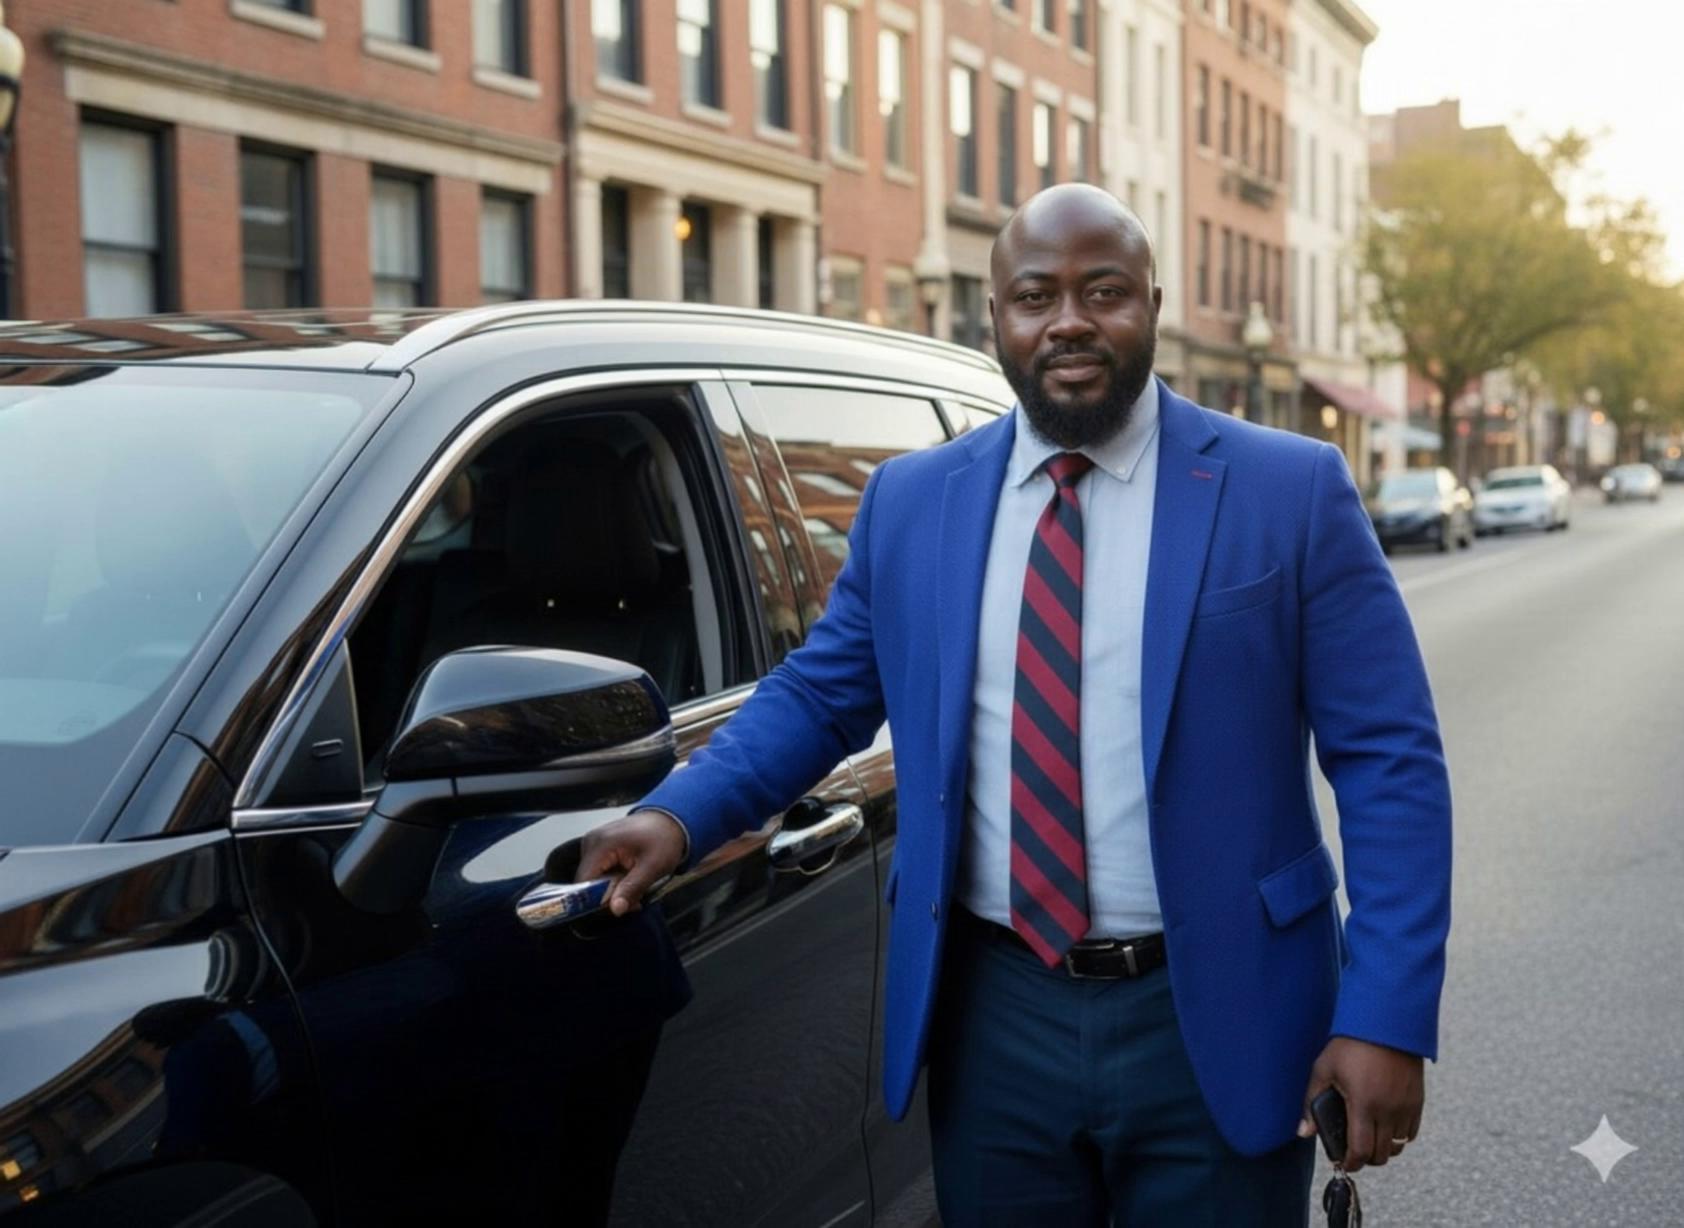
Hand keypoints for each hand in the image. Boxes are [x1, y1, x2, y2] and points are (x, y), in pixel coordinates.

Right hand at [577, 809, 687, 916]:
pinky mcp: (598, 847)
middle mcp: (591, 842)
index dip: (596, 900)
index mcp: (601, 844)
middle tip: (634, 901)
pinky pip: (599, 871)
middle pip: (587, 883)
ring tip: (635, 887)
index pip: (583, 882)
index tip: (618, 907)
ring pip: (593, 879)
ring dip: (613, 890)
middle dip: (609, 897)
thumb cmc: (663, 839)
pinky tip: (629, 878)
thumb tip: (615, 909)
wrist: (669, 820)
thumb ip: (632, 889)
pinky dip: (613, 880)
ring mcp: (593, 843)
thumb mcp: (652, 867)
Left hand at [1299, 1036, 1423, 1171]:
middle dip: (1366, 1158)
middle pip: (1382, 1155)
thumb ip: (1311, 1103)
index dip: (1351, 1163)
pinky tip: (1384, 1127)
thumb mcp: (1324, 1069)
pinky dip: (1399, 1137)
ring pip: (1398, 1146)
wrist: (1385, 1022)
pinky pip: (1411, 1133)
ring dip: (1384, 1148)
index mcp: (1364, 1104)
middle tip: (1354, 1151)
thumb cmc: (1350, 1044)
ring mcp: (1406, 1106)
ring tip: (1369, 1139)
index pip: (1361, 1150)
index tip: (1343, 1163)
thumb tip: (1303, 1132)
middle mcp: (1389, 1110)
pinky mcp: (1418, 1100)